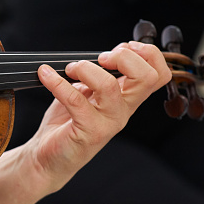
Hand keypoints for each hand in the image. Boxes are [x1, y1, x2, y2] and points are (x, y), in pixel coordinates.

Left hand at [26, 41, 170, 192]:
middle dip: (124, 57)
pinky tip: (45, 75)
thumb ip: (99, 75)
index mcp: (126, 99)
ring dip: (85, 68)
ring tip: (69, 69)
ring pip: (108, 86)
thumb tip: (104, 53)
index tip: (123, 47)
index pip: (158, 74)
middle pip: (146, 78)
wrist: (46, 156)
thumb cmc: (67, 122)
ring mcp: (108, 123)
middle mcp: (123, 111)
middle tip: (101, 58)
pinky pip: (75, 100)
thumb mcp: (87, 93)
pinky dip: (57, 82)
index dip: (148, 54)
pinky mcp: (88, 132)